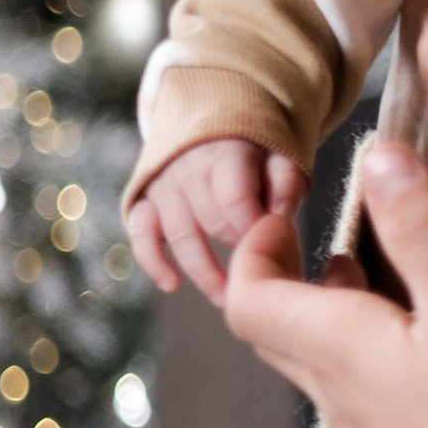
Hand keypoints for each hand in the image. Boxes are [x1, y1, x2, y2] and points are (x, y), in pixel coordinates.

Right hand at [127, 137, 308, 304]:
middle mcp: (188, 170)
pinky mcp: (143, 203)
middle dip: (238, 252)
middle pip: (211, 221)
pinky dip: (153, 262)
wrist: (206, 128)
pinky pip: (141, 236)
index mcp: (225, 154)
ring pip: (180, 236)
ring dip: (204, 272)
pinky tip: (171, 285)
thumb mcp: (278, 155)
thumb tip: (281, 218)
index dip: (255, 230)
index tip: (274, 249)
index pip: (236, 199)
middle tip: (261, 272)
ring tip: (227, 299)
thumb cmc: (251, 152)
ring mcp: (163, 187)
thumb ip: (285, 183)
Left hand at [226, 138, 427, 427]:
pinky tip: (424, 325)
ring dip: (331, 301)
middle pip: (274, 323)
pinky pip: (356, 377)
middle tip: (321, 227)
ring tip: (377, 262)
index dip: (254, 246)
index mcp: (336, 346)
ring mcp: (366, 418)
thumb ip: (422, 231)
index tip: (288, 209)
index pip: (248, 296)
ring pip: (317, 350)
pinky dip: (367, 335)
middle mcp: (335, 385)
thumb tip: (380, 157)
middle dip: (287, 268)